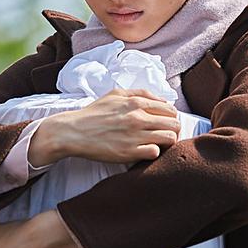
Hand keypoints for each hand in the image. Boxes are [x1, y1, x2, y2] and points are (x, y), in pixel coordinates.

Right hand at [28, 88, 179, 165]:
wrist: (73, 132)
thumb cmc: (94, 114)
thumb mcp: (115, 94)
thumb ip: (140, 94)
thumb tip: (162, 100)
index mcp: (136, 103)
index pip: (170, 109)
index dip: (170, 118)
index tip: (164, 124)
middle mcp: (138, 118)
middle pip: (174, 124)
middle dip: (172, 130)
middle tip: (163, 135)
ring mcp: (135, 136)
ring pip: (169, 138)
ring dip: (166, 142)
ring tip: (156, 144)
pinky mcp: (129, 152)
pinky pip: (155, 153)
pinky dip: (153, 153)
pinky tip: (145, 151)